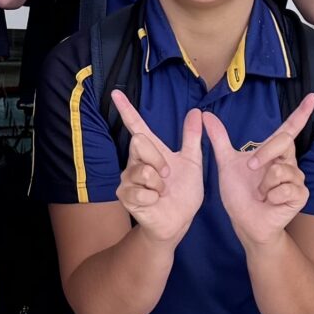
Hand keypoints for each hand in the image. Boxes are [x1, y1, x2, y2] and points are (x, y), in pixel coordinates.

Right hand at [107, 92, 205, 247]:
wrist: (179, 221)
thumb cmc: (184, 192)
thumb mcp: (193, 163)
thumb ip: (192, 138)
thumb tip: (197, 112)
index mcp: (150, 151)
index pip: (136, 126)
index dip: (126, 109)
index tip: (116, 93)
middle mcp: (135, 162)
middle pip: (139, 142)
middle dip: (158, 160)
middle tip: (167, 176)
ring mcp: (129, 179)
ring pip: (143, 170)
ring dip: (159, 184)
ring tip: (161, 193)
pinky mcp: (126, 197)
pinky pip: (142, 191)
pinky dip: (154, 198)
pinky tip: (155, 202)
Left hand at [201, 99, 313, 248]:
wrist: (244, 222)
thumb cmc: (239, 194)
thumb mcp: (226, 163)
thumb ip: (219, 139)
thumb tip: (205, 115)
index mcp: (274, 152)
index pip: (289, 129)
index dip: (301, 112)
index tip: (313, 96)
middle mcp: (288, 162)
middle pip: (283, 142)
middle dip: (262, 155)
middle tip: (250, 168)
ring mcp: (296, 179)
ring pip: (279, 169)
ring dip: (263, 184)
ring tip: (261, 194)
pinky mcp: (300, 195)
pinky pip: (285, 187)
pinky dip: (271, 196)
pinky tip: (270, 202)